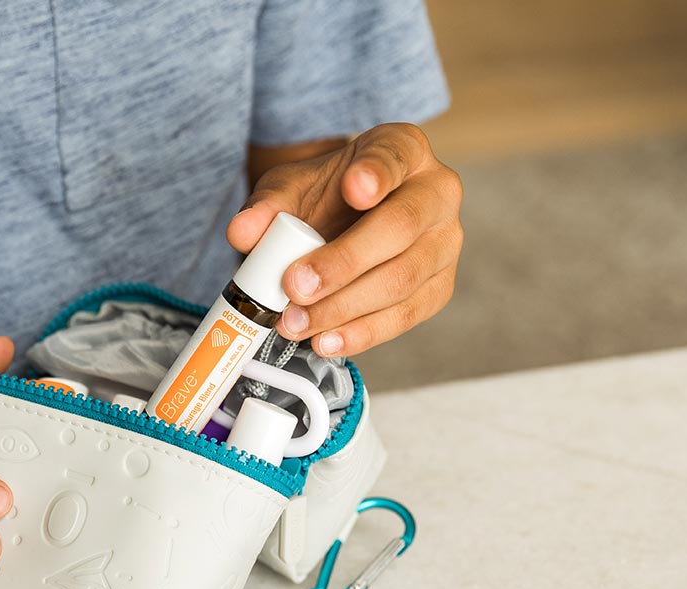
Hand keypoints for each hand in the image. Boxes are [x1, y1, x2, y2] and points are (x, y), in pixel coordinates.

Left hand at [228, 123, 462, 356]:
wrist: (346, 223)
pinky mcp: (439, 288)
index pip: (396, 155)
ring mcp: (445, 243)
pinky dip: (362, 333)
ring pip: (402, 279)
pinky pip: (405, 315)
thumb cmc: (326, 197)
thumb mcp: (291, 189)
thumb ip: (266, 206)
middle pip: (401, 227)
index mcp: (405, 149)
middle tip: (295, 285)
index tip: (353, 189)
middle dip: (344, 262)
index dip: (377, 173)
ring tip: (296, 323)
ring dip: (344, 308)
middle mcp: (437, 193)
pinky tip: (326, 341)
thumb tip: (241, 233)